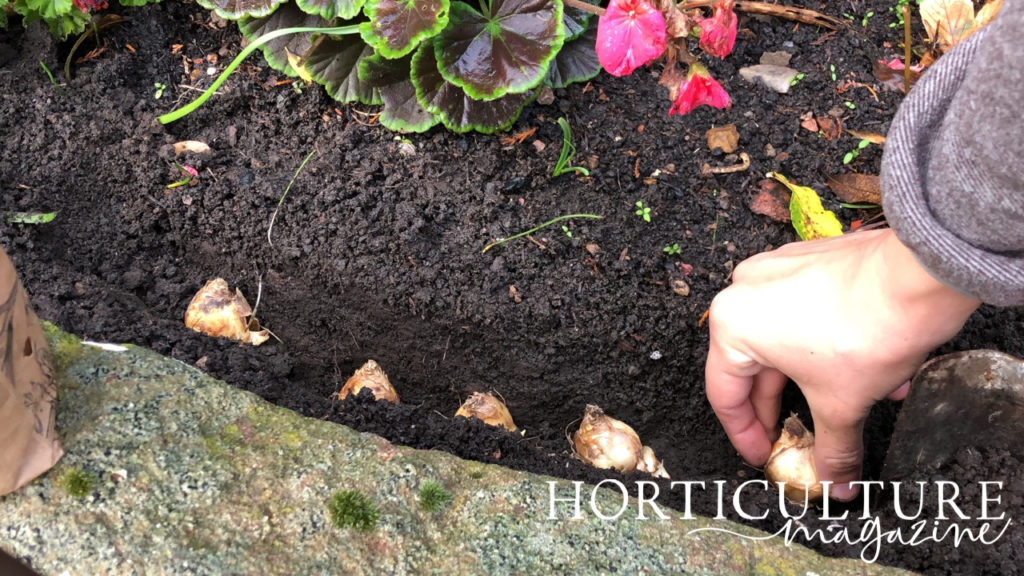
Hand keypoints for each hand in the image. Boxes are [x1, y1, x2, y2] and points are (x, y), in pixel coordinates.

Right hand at [705, 229, 979, 499]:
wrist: (921, 275)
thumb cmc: (868, 328)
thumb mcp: (842, 404)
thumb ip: (832, 449)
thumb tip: (835, 481)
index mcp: (732, 325)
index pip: (726, 395)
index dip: (745, 435)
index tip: (763, 455)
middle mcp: (744, 290)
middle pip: (752, 366)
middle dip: (779, 408)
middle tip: (791, 439)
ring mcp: (777, 270)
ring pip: (782, 339)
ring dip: (806, 378)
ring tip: (841, 406)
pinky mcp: (808, 260)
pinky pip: (804, 312)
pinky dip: (822, 345)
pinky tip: (857, 369)